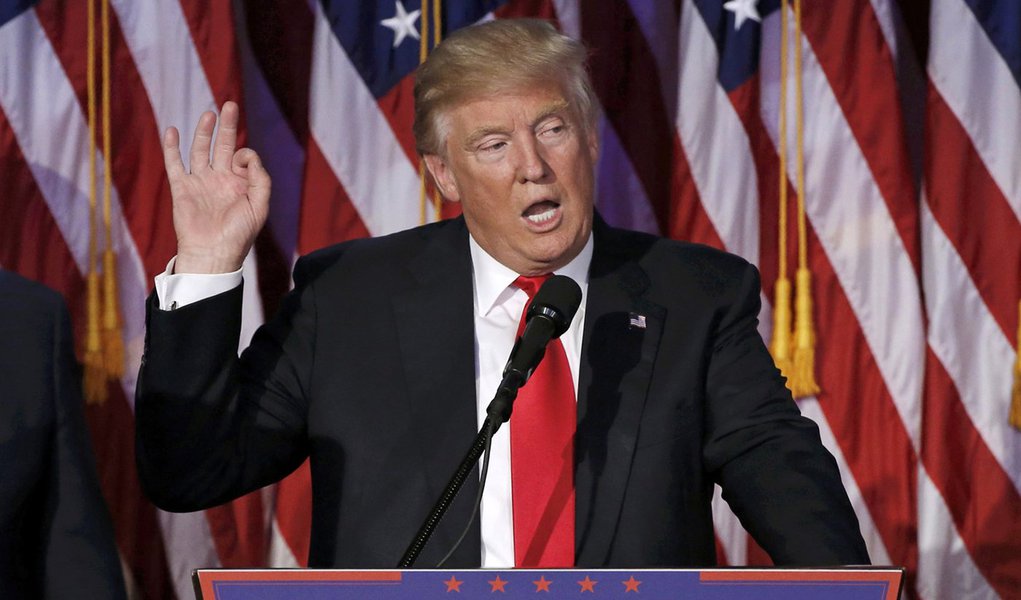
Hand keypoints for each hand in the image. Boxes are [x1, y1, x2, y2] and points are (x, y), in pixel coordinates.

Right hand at [163, 101, 269, 273]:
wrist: (212, 253)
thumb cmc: (239, 234)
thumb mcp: (259, 206)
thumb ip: (260, 179)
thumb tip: (247, 154)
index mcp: (239, 184)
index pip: (242, 157)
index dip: (245, 154)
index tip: (241, 164)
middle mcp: (219, 180)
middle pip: (221, 146)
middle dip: (226, 126)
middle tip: (229, 104)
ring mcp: (200, 182)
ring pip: (199, 151)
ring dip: (203, 132)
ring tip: (209, 114)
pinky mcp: (182, 188)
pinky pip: (175, 164)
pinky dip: (172, 148)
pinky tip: (173, 131)